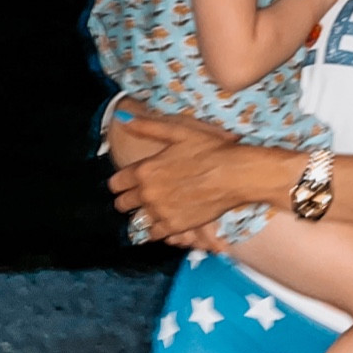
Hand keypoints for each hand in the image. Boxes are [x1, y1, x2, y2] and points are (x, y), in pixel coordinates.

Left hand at [107, 114, 292, 237]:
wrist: (236, 174)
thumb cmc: (210, 150)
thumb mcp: (179, 132)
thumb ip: (147, 127)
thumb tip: (123, 118)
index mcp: (144, 170)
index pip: (115, 183)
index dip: (121, 182)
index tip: (129, 182)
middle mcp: (148, 194)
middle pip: (122, 205)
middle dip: (129, 199)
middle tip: (143, 194)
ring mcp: (161, 212)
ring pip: (137, 221)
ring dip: (144, 214)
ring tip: (158, 207)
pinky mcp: (176, 226)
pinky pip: (156, 234)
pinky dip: (159, 228)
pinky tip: (168, 219)